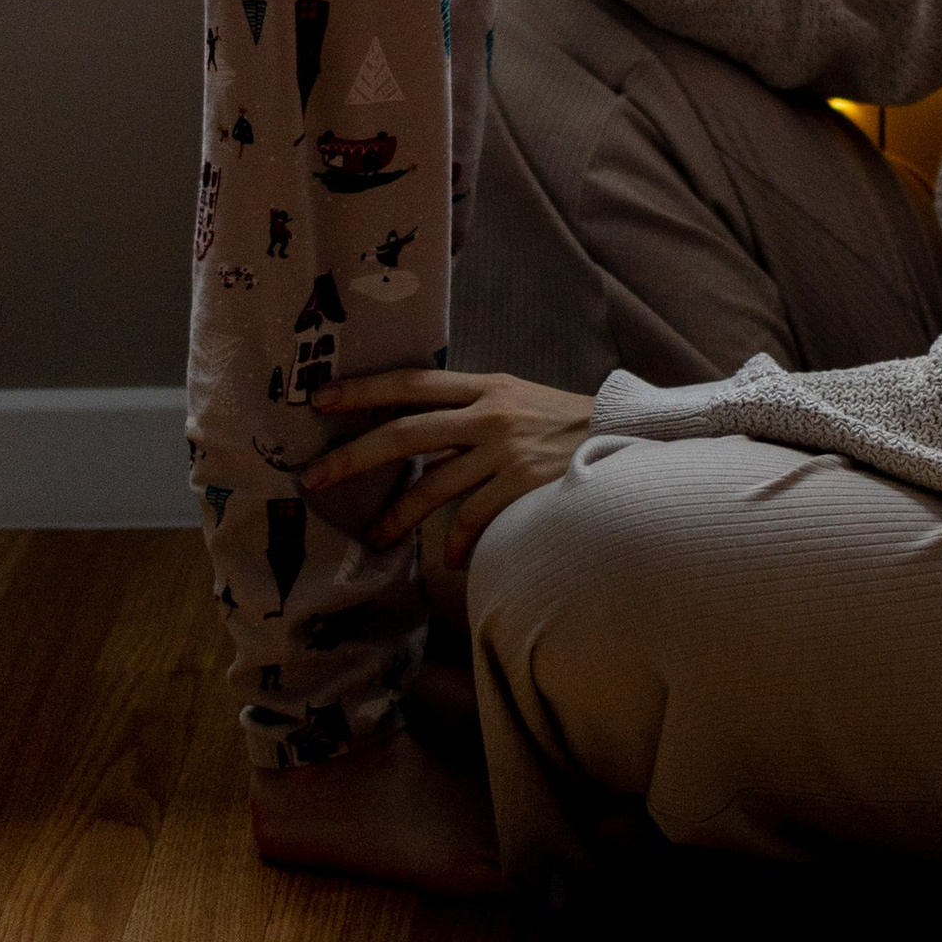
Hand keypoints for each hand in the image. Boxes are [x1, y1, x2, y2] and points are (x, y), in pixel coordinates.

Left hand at [304, 366, 594, 570]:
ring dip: (397, 517)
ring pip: (433, 486)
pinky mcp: (522, 486)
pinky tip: (450, 559)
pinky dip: (457, 543)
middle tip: (314, 478)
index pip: (411, 382)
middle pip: (405, 432)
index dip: (363, 390)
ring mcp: (505, 451)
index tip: (319, 399)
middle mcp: (489, 414)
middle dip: (353, 456)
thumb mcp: (516, 398)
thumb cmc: (564, 422)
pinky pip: (473, 519)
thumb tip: (417, 431)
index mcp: (484, 385)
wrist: (627, 435)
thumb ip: (471, 410)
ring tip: (374, 538)